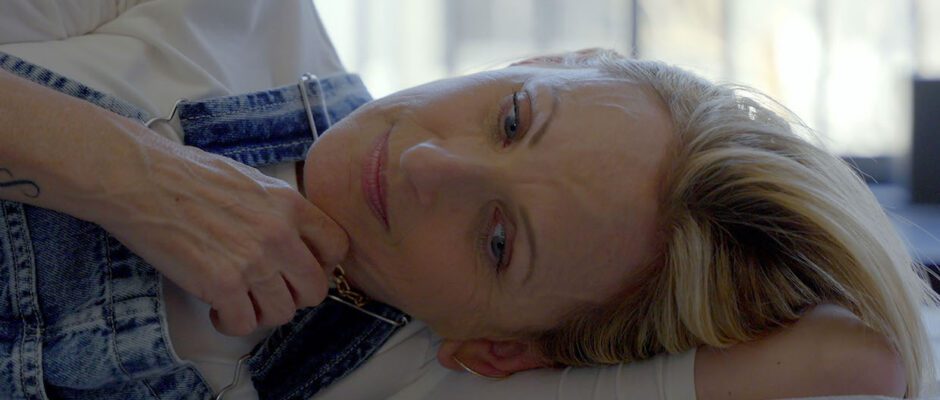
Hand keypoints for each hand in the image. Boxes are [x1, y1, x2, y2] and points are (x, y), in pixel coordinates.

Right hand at [94, 142, 347, 335]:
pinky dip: (232, 323)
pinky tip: (218, 309)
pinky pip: (245, 324)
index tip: (301, 268)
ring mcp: (253, 261)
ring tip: (241, 301)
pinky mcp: (222, 284)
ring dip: (262, 313)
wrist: (140, 178)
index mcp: (289, 204)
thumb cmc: (186, 173)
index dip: (322, 265)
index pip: (337, 247)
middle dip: (295, 296)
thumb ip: (277, 209)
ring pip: (282, 313)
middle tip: (270, 291)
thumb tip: (293, 235)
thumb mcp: (250, 180)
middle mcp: (279, 234)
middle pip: (315, 289)